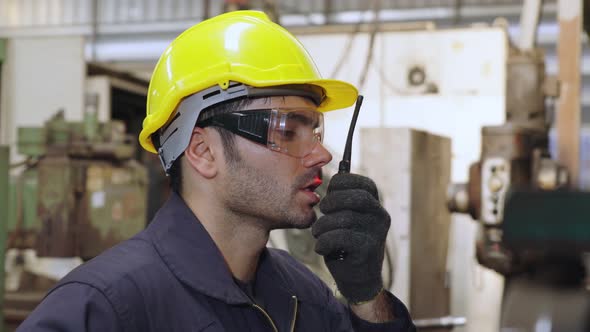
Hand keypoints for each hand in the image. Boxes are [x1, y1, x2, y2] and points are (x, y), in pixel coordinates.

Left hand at [312, 173, 389, 303]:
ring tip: (317, 232)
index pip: (366, 184)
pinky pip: (341, 237)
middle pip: (357, 197)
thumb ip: (342, 201)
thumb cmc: (346, 244)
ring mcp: (376, 234)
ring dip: (323, 225)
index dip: (344, 182)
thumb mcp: (346, 219)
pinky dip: (325, 241)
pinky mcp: (368, 250)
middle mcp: (380, 217)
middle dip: (333, 201)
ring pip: (345, 218)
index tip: (330, 190)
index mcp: (376, 206)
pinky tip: (321, 247)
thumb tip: (329, 179)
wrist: (358, 279)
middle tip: (322, 210)